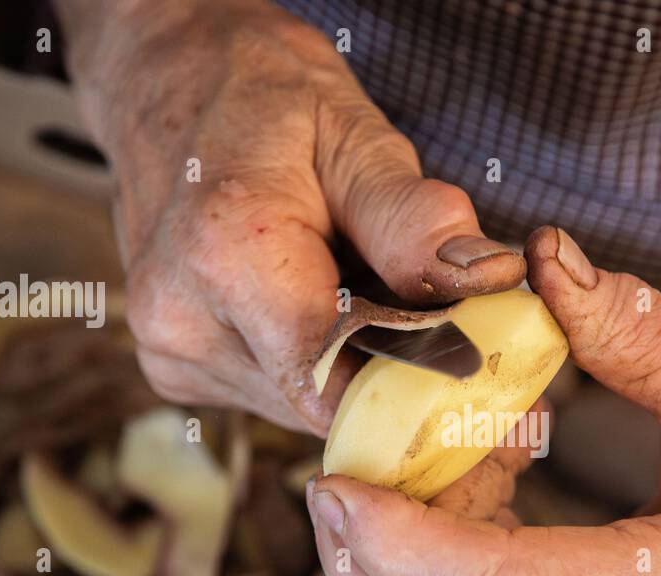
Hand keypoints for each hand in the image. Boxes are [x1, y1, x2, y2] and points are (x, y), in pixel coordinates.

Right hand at [58, 0, 524, 431]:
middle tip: (433, 314)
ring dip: (352, 366)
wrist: (168, 84)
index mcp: (225, 258)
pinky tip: (317, 301)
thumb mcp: (354, 138)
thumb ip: (416, 223)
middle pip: (328, 402)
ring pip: (304, 406)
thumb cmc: (264, 99)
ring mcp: (170, 353)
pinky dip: (315, 361)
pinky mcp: (173, 368)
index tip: (475, 375)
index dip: (415, 393)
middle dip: (392, 371)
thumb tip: (492, 281)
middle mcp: (183, 322)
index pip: (336, 385)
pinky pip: (275, 392)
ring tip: (359, 290)